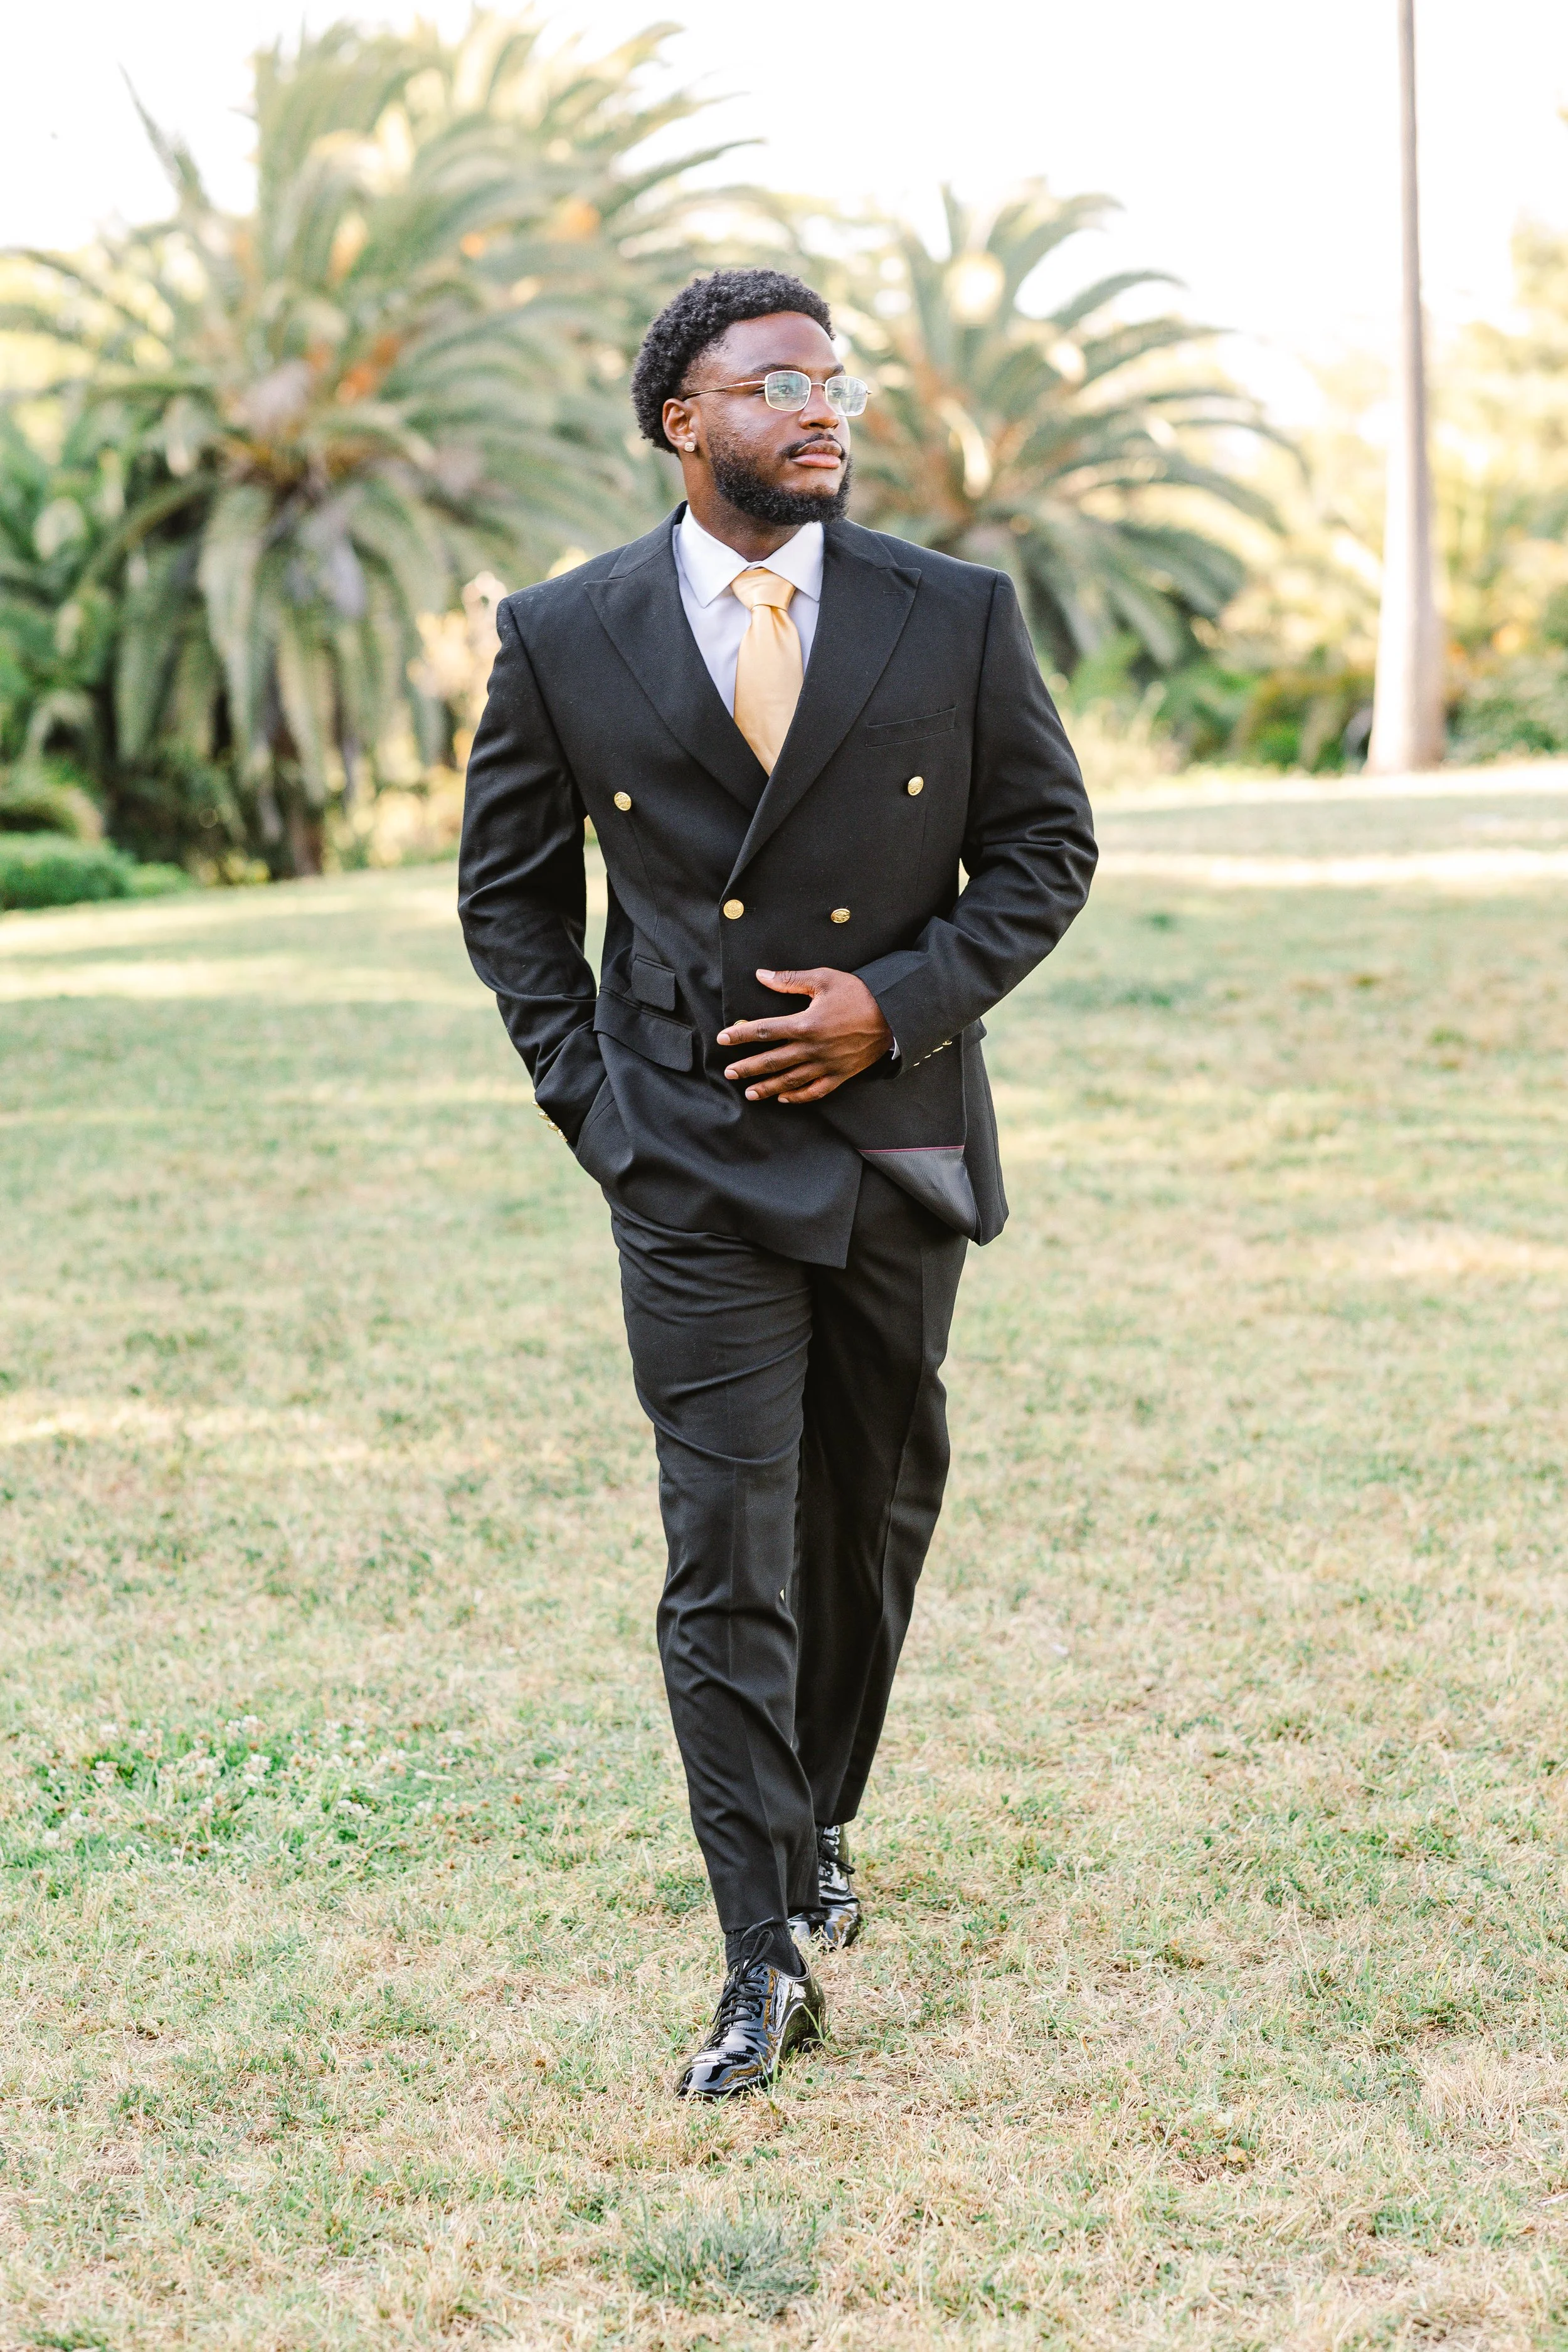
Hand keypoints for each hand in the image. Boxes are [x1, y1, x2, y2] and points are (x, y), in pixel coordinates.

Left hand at [718, 967, 893, 1102]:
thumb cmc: (858, 994)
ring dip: (767, 1088)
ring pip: (790, 1081)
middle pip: (772, 1061)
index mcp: (805, 1024)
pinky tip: (783, 1098)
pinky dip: (798, 1097)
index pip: (764, 1030)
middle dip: (747, 1068)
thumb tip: (761, 976)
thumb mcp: (824, 979)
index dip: (740, 1035)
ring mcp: (826, 1065)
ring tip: (749, 1093)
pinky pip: (815, 1091)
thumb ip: (790, 980)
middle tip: (729, 1073)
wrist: (894, 1016)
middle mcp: (812, 1049)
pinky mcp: (840, 1075)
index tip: (722, 1039)